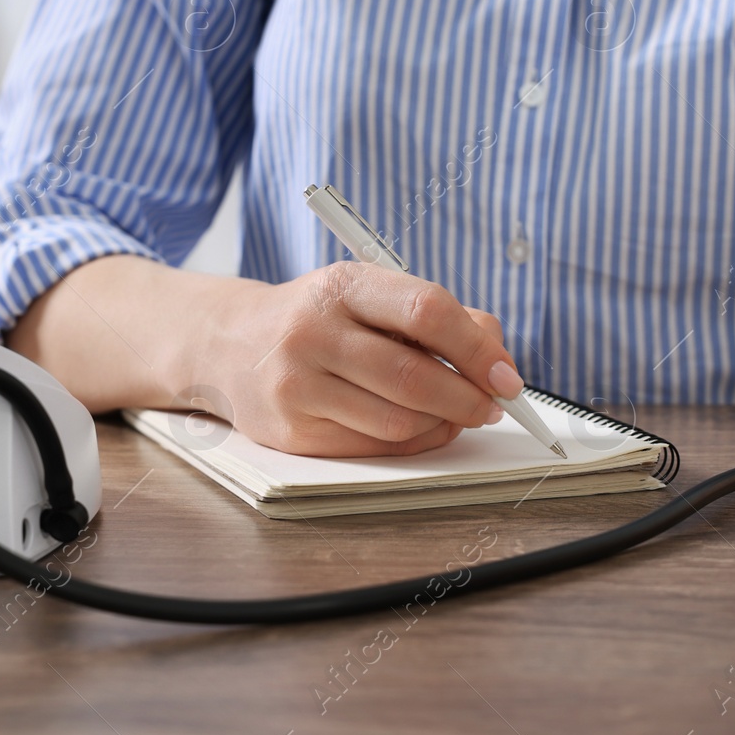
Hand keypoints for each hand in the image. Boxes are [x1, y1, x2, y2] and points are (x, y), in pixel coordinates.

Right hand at [193, 261, 522, 456]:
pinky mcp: (292, 431)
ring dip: (444, 424)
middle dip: (469, 397)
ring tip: (457, 415)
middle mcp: (313, 332)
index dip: (477, 348)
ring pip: (398, 421)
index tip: (506, 374)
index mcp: (342, 285)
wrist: (228, 344)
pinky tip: (422, 429)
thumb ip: (436, 316)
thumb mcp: (368, 294)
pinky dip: (413, 443)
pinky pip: (373, 448)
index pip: (426, 311)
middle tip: (493, 405)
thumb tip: (496, 355)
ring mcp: (298, 384)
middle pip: (414, 376)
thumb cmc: (317, 318)